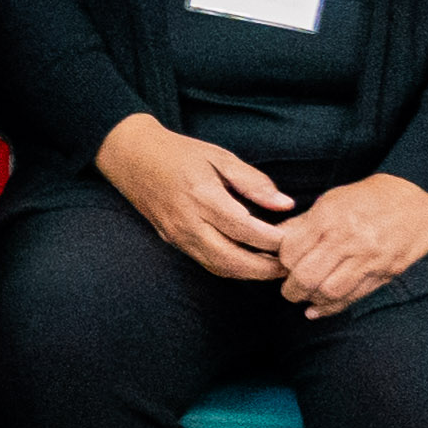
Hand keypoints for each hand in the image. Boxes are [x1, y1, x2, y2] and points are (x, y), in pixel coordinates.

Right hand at [98, 117, 301, 282]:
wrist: (131, 156)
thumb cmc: (178, 152)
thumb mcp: (219, 156)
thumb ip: (253, 181)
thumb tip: (285, 204)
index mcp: (202, 196)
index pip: (246, 230)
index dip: (274, 240)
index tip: (295, 241)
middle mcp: (188, 222)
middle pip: (233, 259)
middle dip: (265, 269)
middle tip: (290, 266)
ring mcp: (178, 235)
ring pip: (219, 267)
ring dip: (249, 274)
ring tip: (274, 269)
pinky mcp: (173, 241)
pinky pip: (206, 263)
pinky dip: (231, 269)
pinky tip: (248, 264)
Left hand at [261, 174, 427, 315]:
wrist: (419, 197)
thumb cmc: (371, 196)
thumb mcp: (332, 199)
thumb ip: (304, 222)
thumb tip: (276, 240)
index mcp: (329, 217)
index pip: (291, 252)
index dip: (282, 263)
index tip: (283, 266)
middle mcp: (348, 239)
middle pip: (307, 277)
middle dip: (292, 289)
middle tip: (290, 290)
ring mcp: (369, 258)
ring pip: (329, 292)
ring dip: (312, 300)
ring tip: (306, 297)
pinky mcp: (386, 272)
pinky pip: (354, 297)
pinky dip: (332, 307)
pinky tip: (319, 309)